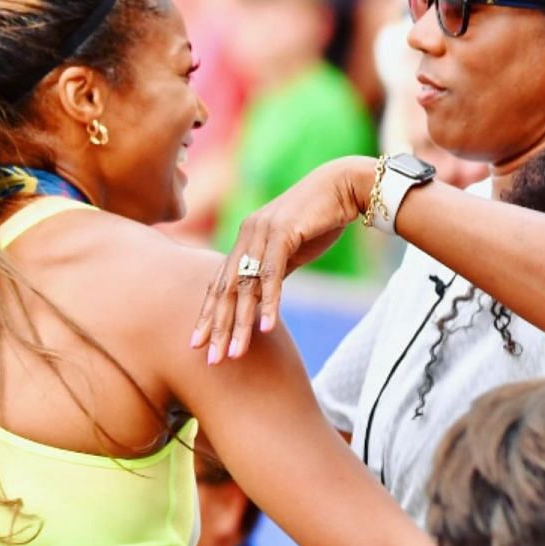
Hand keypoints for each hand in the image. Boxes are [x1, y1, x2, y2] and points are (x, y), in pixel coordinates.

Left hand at [191, 155, 373, 363]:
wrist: (345, 187)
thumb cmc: (322, 218)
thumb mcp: (293, 249)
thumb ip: (275, 269)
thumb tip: (265, 296)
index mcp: (245, 240)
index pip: (220, 283)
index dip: (209, 315)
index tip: (199, 343)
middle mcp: (247, 236)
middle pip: (226, 289)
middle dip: (216, 327)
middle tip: (210, 358)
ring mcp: (262, 234)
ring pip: (245, 286)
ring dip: (239, 323)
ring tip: (235, 353)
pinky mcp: (283, 234)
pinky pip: (272, 275)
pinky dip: (268, 303)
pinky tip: (266, 328)